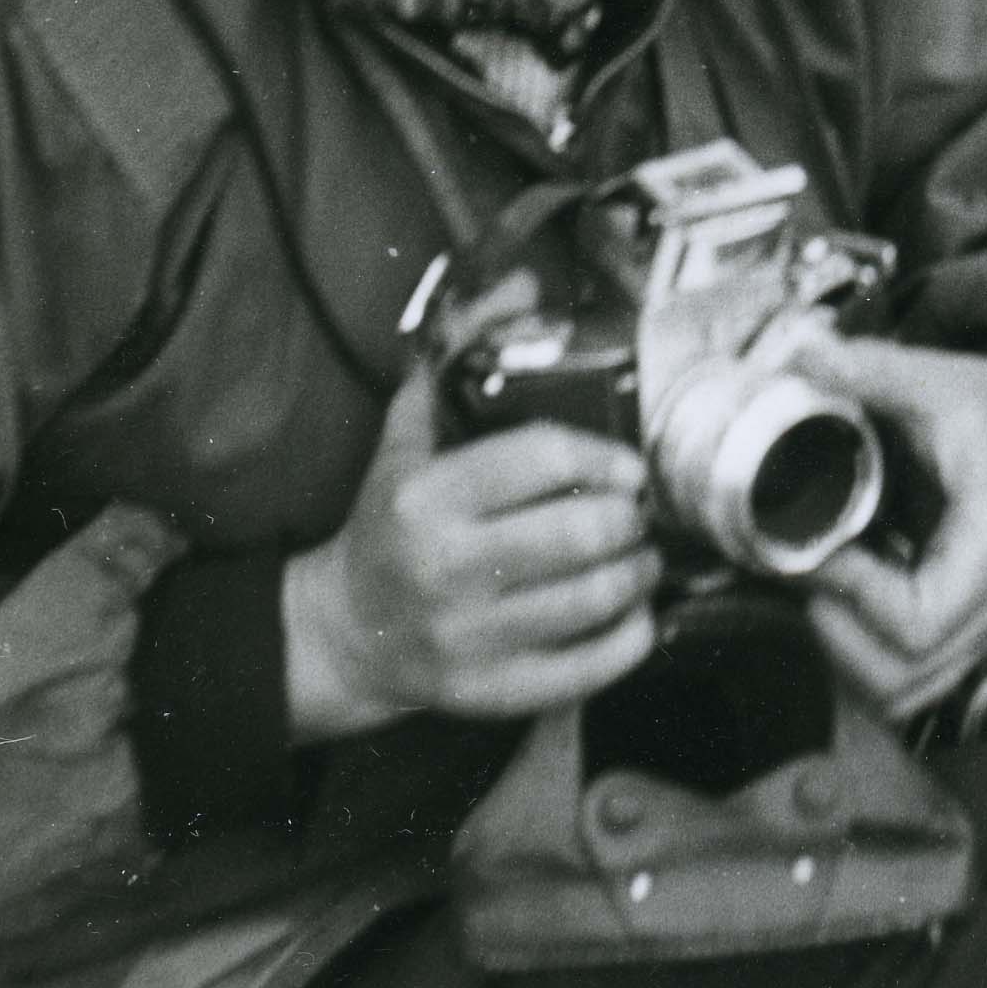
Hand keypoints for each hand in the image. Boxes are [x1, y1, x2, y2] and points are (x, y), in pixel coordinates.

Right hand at [280, 365, 660, 743]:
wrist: (342, 634)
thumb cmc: (387, 530)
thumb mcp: (398, 452)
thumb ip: (440, 381)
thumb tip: (501, 296)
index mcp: (429, 499)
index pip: (542, 458)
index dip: (605, 456)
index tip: (630, 467)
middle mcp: (447, 566)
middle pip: (578, 534)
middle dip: (630, 519)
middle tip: (641, 516)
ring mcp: (468, 636)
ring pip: (589, 601)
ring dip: (638, 574)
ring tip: (644, 559)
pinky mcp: (488, 691)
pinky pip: (583, 670)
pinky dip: (629, 640)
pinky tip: (638, 616)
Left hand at [784, 331, 986, 721]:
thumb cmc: (985, 406)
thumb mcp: (933, 378)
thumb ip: (871, 368)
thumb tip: (802, 348)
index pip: (918, 621)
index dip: (853, 598)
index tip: (814, 551)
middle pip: (905, 677)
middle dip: (834, 639)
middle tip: (801, 579)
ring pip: (904, 695)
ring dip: (844, 659)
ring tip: (815, 594)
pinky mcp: (967, 637)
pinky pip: (909, 683)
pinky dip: (862, 661)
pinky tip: (839, 605)